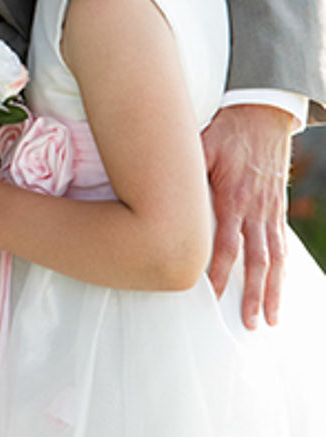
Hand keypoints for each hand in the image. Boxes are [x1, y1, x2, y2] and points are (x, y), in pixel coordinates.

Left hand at [203, 103, 293, 327]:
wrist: (262, 113)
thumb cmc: (226, 130)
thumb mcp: (201, 146)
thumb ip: (185, 174)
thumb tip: (155, 193)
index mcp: (234, 196)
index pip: (227, 244)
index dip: (221, 273)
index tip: (212, 296)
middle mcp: (256, 209)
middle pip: (256, 260)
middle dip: (252, 293)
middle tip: (247, 322)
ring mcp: (270, 211)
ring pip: (275, 259)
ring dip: (272, 291)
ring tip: (269, 319)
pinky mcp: (277, 209)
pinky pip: (282, 246)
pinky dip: (282, 272)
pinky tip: (278, 292)